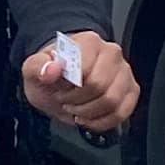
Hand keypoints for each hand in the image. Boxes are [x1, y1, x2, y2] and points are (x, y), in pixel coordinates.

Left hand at [21, 32, 137, 133]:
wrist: (59, 82)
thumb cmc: (51, 74)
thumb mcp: (33, 69)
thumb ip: (38, 66)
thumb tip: (52, 69)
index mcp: (89, 42)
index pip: (86, 70)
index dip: (69, 88)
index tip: (59, 90)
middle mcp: (112, 53)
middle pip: (101, 87)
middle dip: (78, 102)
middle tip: (66, 101)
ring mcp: (124, 72)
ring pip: (113, 102)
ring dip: (89, 113)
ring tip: (76, 108)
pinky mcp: (131, 90)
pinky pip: (122, 113)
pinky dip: (102, 122)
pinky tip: (89, 118)